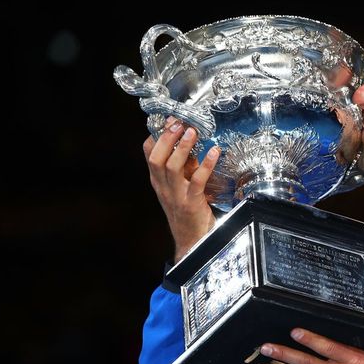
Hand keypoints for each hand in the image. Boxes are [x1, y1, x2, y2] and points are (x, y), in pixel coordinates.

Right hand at [142, 117, 219, 261]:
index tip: (168, 119)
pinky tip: (214, 152)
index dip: (156, 135)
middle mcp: (163, 187)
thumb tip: (189, 145)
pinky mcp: (192, 204)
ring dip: (183, 148)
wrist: (192, 244)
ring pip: (172, 167)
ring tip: (193, 132)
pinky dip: (206, 165)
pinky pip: (197, 181)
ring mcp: (176, 196)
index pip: (149, 154)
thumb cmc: (188, 213)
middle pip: (157, 158)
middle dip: (167, 138)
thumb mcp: (179, 188)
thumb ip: (182, 169)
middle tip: (179, 123)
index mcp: (158, 182)